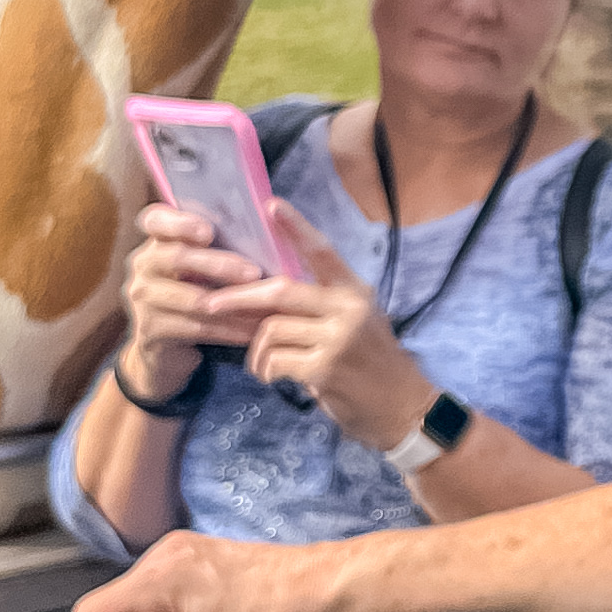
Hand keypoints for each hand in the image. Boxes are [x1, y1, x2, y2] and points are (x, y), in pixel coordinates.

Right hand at [119, 203, 264, 390]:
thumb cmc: (197, 295)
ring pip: (191, 298)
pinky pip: (196, 328)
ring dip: (232, 303)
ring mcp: (143, 299)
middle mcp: (143, 266)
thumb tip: (270, 226)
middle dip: (219, 264)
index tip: (208, 230)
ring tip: (263, 306)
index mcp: (157, 242)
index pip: (154, 220)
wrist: (167, 349)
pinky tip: (252, 332)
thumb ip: (219, 247)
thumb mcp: (201, 268)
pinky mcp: (150, 330)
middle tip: (254, 272)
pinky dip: (229, 330)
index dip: (178, 222)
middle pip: (177, 257)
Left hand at [228, 209, 429, 454]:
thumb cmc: (371, 363)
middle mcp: (348, 309)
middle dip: (239, 298)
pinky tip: (273, 377)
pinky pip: (275, 361)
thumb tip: (264, 295)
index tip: (271, 205)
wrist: (401, 407)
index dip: (296, 227)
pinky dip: (265, 371)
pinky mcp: (325, 369)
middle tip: (210, 304)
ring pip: (271, 330)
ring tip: (261, 363)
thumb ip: (320, 305)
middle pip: (280, 292)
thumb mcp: (355, 322)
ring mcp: (337, 339)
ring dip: (255, 350)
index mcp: (353, 291)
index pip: (321, 251)